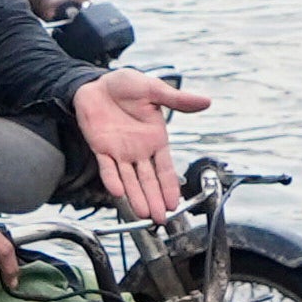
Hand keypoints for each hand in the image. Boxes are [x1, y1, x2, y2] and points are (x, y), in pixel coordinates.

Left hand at [71, 69, 208, 220]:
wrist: (96, 83)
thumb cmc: (125, 85)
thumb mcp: (154, 90)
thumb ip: (177, 100)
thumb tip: (206, 101)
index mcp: (155, 138)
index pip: (165, 168)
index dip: (170, 186)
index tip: (175, 204)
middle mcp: (139, 150)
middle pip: (149, 181)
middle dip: (155, 200)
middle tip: (161, 219)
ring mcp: (120, 152)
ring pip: (130, 180)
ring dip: (137, 197)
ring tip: (144, 215)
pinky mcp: (101, 149)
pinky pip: (107, 168)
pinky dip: (112, 180)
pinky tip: (118, 192)